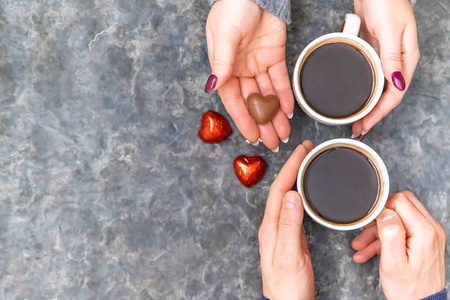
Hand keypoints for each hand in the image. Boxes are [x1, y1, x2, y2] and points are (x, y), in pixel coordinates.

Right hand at [205, 0, 293, 150]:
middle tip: (272, 142)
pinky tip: (288, 111)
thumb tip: (213, 87)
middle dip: (262, 123)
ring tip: (283, 133)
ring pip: (267, 95)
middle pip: (252, 102)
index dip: (243, 120)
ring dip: (275, 114)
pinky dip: (285, 95)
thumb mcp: (224, 36)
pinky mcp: (274, 56)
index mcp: (224, 68)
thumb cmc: (233, 8)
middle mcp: (240, 69)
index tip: (252, 137)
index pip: (233, 100)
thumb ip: (222, 62)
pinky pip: (280, 80)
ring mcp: (258, 64)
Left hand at [258, 140, 314, 299]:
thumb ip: (289, 225)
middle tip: (307, 149)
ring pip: (288, 195)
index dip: (290, 167)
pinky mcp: (290, 236)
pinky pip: (295, 207)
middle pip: (282, 188)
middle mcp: (273, 225)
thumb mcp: (288, 255)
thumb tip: (292, 195)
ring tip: (308, 162)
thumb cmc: (287, 285)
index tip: (302, 150)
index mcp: (270, 227)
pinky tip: (307, 190)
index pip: (280, 189)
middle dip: (293, 166)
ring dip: (297, 177)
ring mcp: (281, 230)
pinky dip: (302, 192)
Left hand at [352, 0, 419, 137]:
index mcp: (406, 58)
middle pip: (385, 94)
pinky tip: (353, 95)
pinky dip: (361, 87)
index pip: (395, 94)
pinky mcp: (371, 50)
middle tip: (358, 127)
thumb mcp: (390, 29)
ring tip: (354, 117)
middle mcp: (396, 60)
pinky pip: (368, 74)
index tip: (366, 125)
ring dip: (366, 103)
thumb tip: (395, 83)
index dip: (380, 113)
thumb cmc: (387, 1)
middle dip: (372, 114)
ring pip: (376, 87)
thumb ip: (391, 56)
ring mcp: (383, 56)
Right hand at [352, 192, 445, 298]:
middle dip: (379, 216)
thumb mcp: (393, 262)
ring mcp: (427, 235)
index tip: (367, 219)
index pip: (400, 201)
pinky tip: (368, 251)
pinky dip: (384, 238)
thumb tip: (385, 212)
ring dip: (377, 230)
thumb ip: (390, 233)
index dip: (381, 207)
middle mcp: (430, 229)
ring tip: (360, 245)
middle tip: (365, 227)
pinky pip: (401, 230)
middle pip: (401, 205)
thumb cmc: (408, 289)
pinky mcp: (422, 242)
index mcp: (424, 231)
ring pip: (398, 218)